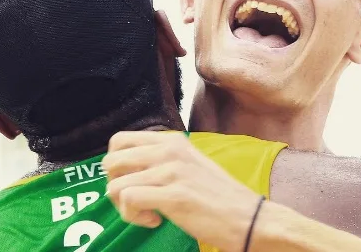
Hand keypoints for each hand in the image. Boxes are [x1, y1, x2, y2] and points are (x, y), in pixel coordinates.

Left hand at [102, 131, 261, 251]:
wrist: (249, 218)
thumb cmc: (218, 195)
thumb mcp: (189, 164)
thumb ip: (162, 159)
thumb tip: (128, 168)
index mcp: (172, 140)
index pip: (120, 140)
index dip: (116, 165)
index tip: (130, 181)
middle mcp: (169, 149)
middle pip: (111, 160)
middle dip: (114, 184)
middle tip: (133, 199)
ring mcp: (171, 171)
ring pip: (116, 184)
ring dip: (123, 206)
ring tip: (147, 213)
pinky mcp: (174, 195)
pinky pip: (129, 200)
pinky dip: (134, 217)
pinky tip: (155, 221)